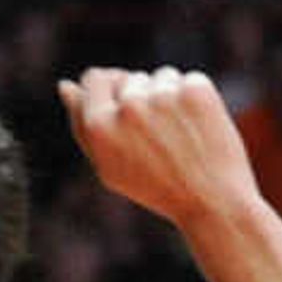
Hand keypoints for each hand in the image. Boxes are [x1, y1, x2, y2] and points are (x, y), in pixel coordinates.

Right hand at [61, 66, 263, 230]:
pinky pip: (188, 79)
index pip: (93, 79)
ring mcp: (162, 96)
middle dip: (140, 97)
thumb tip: (65, 85)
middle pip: (128, 77)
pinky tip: (200, 127)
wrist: (215, 204)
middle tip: (159, 136)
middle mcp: (127, 106)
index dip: (110, 91)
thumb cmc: (157, 188)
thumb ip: (81, 124)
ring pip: (159, 77)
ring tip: (181, 134)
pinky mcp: (195, 91)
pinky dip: (194, 98)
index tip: (127, 108)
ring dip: (168, 96)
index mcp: (98, 125)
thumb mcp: (107, 165)